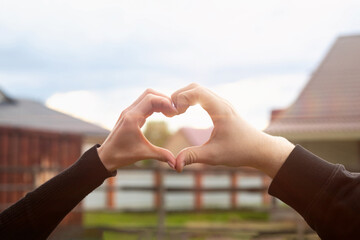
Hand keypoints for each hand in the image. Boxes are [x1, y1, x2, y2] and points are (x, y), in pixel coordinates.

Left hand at [97, 89, 177, 171]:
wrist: (106, 157)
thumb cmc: (122, 155)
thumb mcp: (144, 154)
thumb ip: (161, 155)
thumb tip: (176, 163)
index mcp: (132, 118)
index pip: (151, 99)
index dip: (165, 102)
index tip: (175, 112)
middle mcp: (129, 111)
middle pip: (149, 94)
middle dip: (164, 99)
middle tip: (174, 111)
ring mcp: (129, 112)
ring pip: (146, 97)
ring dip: (159, 101)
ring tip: (170, 113)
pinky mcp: (130, 115)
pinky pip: (144, 104)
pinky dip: (155, 105)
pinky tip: (162, 114)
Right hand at [171, 83, 294, 177]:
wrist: (260, 149)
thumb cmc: (240, 151)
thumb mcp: (214, 156)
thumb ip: (192, 157)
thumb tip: (174, 165)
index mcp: (220, 109)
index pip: (196, 91)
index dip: (180, 98)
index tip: (173, 114)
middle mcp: (221, 102)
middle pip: (194, 87)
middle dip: (179, 96)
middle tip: (170, 112)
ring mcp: (221, 103)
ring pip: (198, 90)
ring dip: (184, 97)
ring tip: (175, 112)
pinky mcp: (220, 108)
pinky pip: (202, 96)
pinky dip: (190, 99)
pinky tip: (184, 112)